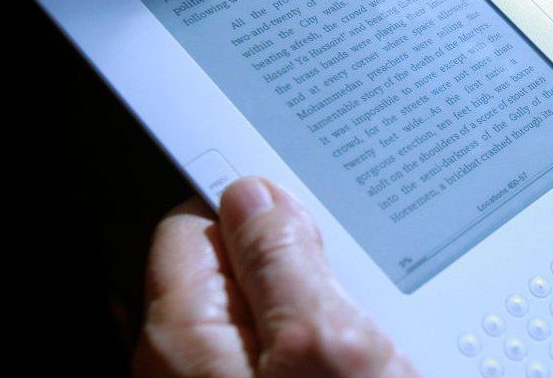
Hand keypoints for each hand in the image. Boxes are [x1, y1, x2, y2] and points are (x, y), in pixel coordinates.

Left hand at [134, 177, 416, 376]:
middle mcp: (194, 358)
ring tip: (368, 338)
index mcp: (185, 334)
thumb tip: (254, 195)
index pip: (196, 222)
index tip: (300, 193)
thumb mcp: (322, 342)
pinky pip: (289, 346)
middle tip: (351, 290)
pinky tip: (365, 361)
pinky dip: (327, 340)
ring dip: (322, 307)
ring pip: (274, 306)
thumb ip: (282, 260)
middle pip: (240, 263)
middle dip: (299, 260)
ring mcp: (229, 377)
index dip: (251, 202)